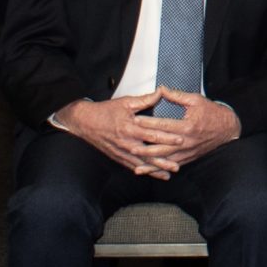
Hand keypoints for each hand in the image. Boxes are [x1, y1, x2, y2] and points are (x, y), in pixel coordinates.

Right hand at [59, 90, 174, 175]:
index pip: (152, 134)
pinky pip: (133, 166)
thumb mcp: (126, 102)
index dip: (167, 137)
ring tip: (171, 172)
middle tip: (179, 162)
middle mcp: (126, 142)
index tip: (181, 139)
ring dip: (157, 168)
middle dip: (165, 158)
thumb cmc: (106, 111)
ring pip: (142, 162)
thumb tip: (161, 92)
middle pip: (149, 151)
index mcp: (130, 127)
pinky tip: (156, 175)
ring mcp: (122, 151)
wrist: (85, 122)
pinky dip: (145, 171)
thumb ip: (145, 100)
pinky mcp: (118, 157)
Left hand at [130, 87, 241, 172]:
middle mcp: (187, 141)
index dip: (149, 123)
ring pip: (166, 159)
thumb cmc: (212, 113)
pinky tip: (150, 170)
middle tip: (130, 146)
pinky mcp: (189, 157)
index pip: (164, 125)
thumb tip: (161, 89)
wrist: (227, 129)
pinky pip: (172, 164)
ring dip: (150, 162)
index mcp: (188, 126)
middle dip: (145, 147)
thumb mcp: (196, 100)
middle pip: (162, 146)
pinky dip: (160, 169)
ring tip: (136, 163)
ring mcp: (188, 151)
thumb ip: (177, 95)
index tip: (135, 120)